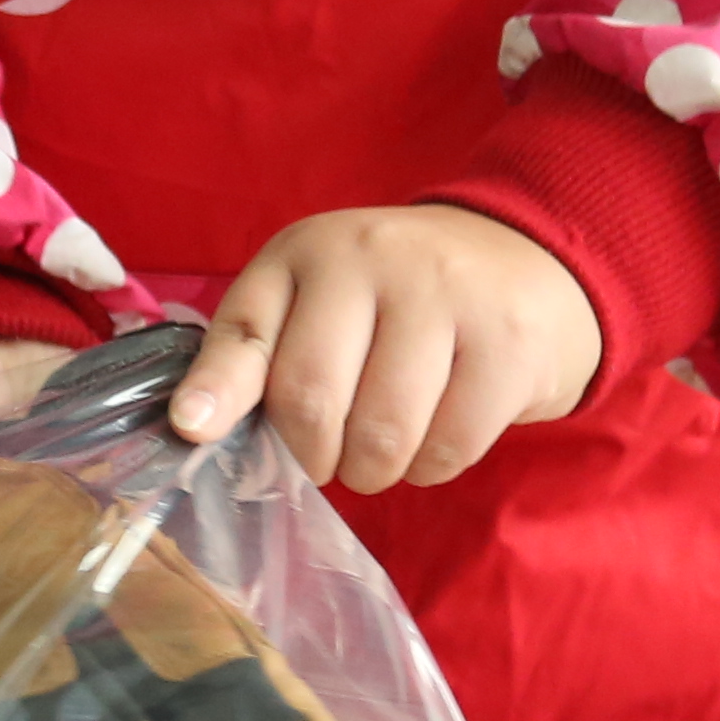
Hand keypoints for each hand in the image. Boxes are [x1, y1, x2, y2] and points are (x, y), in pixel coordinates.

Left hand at [170, 206, 597, 491]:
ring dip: (373, 471)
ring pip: (382, 434)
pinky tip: (435, 436)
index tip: (193, 430)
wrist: (526, 263)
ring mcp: (447, 294)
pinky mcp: (508, 343)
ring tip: (381, 450)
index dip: (217, 389)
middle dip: (313, 455)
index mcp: (310, 249)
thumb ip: (255, 354)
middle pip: (312, 398)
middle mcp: (373, 257)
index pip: (247, 329)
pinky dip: (431, 467)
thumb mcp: (316, 300)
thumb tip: (193, 425)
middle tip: (329, 457)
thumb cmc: (397, 298)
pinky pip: (449, 447)